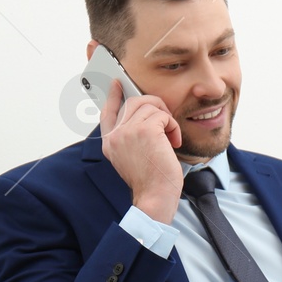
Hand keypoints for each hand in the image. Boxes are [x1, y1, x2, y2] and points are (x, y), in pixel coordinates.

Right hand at [99, 80, 183, 222]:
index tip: (117, 84)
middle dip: (154, 105)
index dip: (113, 96)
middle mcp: (115, 135)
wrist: (155, 197)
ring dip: (166, 120)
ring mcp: (128, 131)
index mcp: (109, 143)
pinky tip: (174, 142)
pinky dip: (173, 127)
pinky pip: (163, 116)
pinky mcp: (146, 131)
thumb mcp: (132, 158)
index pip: (107, 112)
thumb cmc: (149, 181)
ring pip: (151, 106)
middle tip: (165, 120)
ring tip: (170, 138)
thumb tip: (143, 116)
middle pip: (134, 102)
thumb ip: (130, 138)